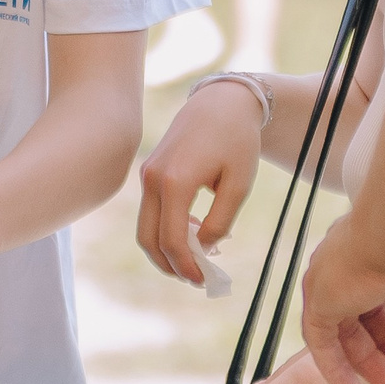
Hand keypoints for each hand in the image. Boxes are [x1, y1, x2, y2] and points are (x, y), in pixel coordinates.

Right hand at [136, 81, 264, 285]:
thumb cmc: (236, 141)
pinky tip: (193, 231)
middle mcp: (153, 180)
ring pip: (145, 227)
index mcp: (175, 182)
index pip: (172, 239)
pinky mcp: (150, 172)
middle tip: (195, 278)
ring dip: (165, 249)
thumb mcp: (239, 184)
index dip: (187, 266)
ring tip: (195, 259)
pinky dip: (166, 229)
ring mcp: (147, 175)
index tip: (204, 280)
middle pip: (148, 239)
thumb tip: (202, 248)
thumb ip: (220, 221)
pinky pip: (151, 211)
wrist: (221, 103)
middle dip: (169, 265)